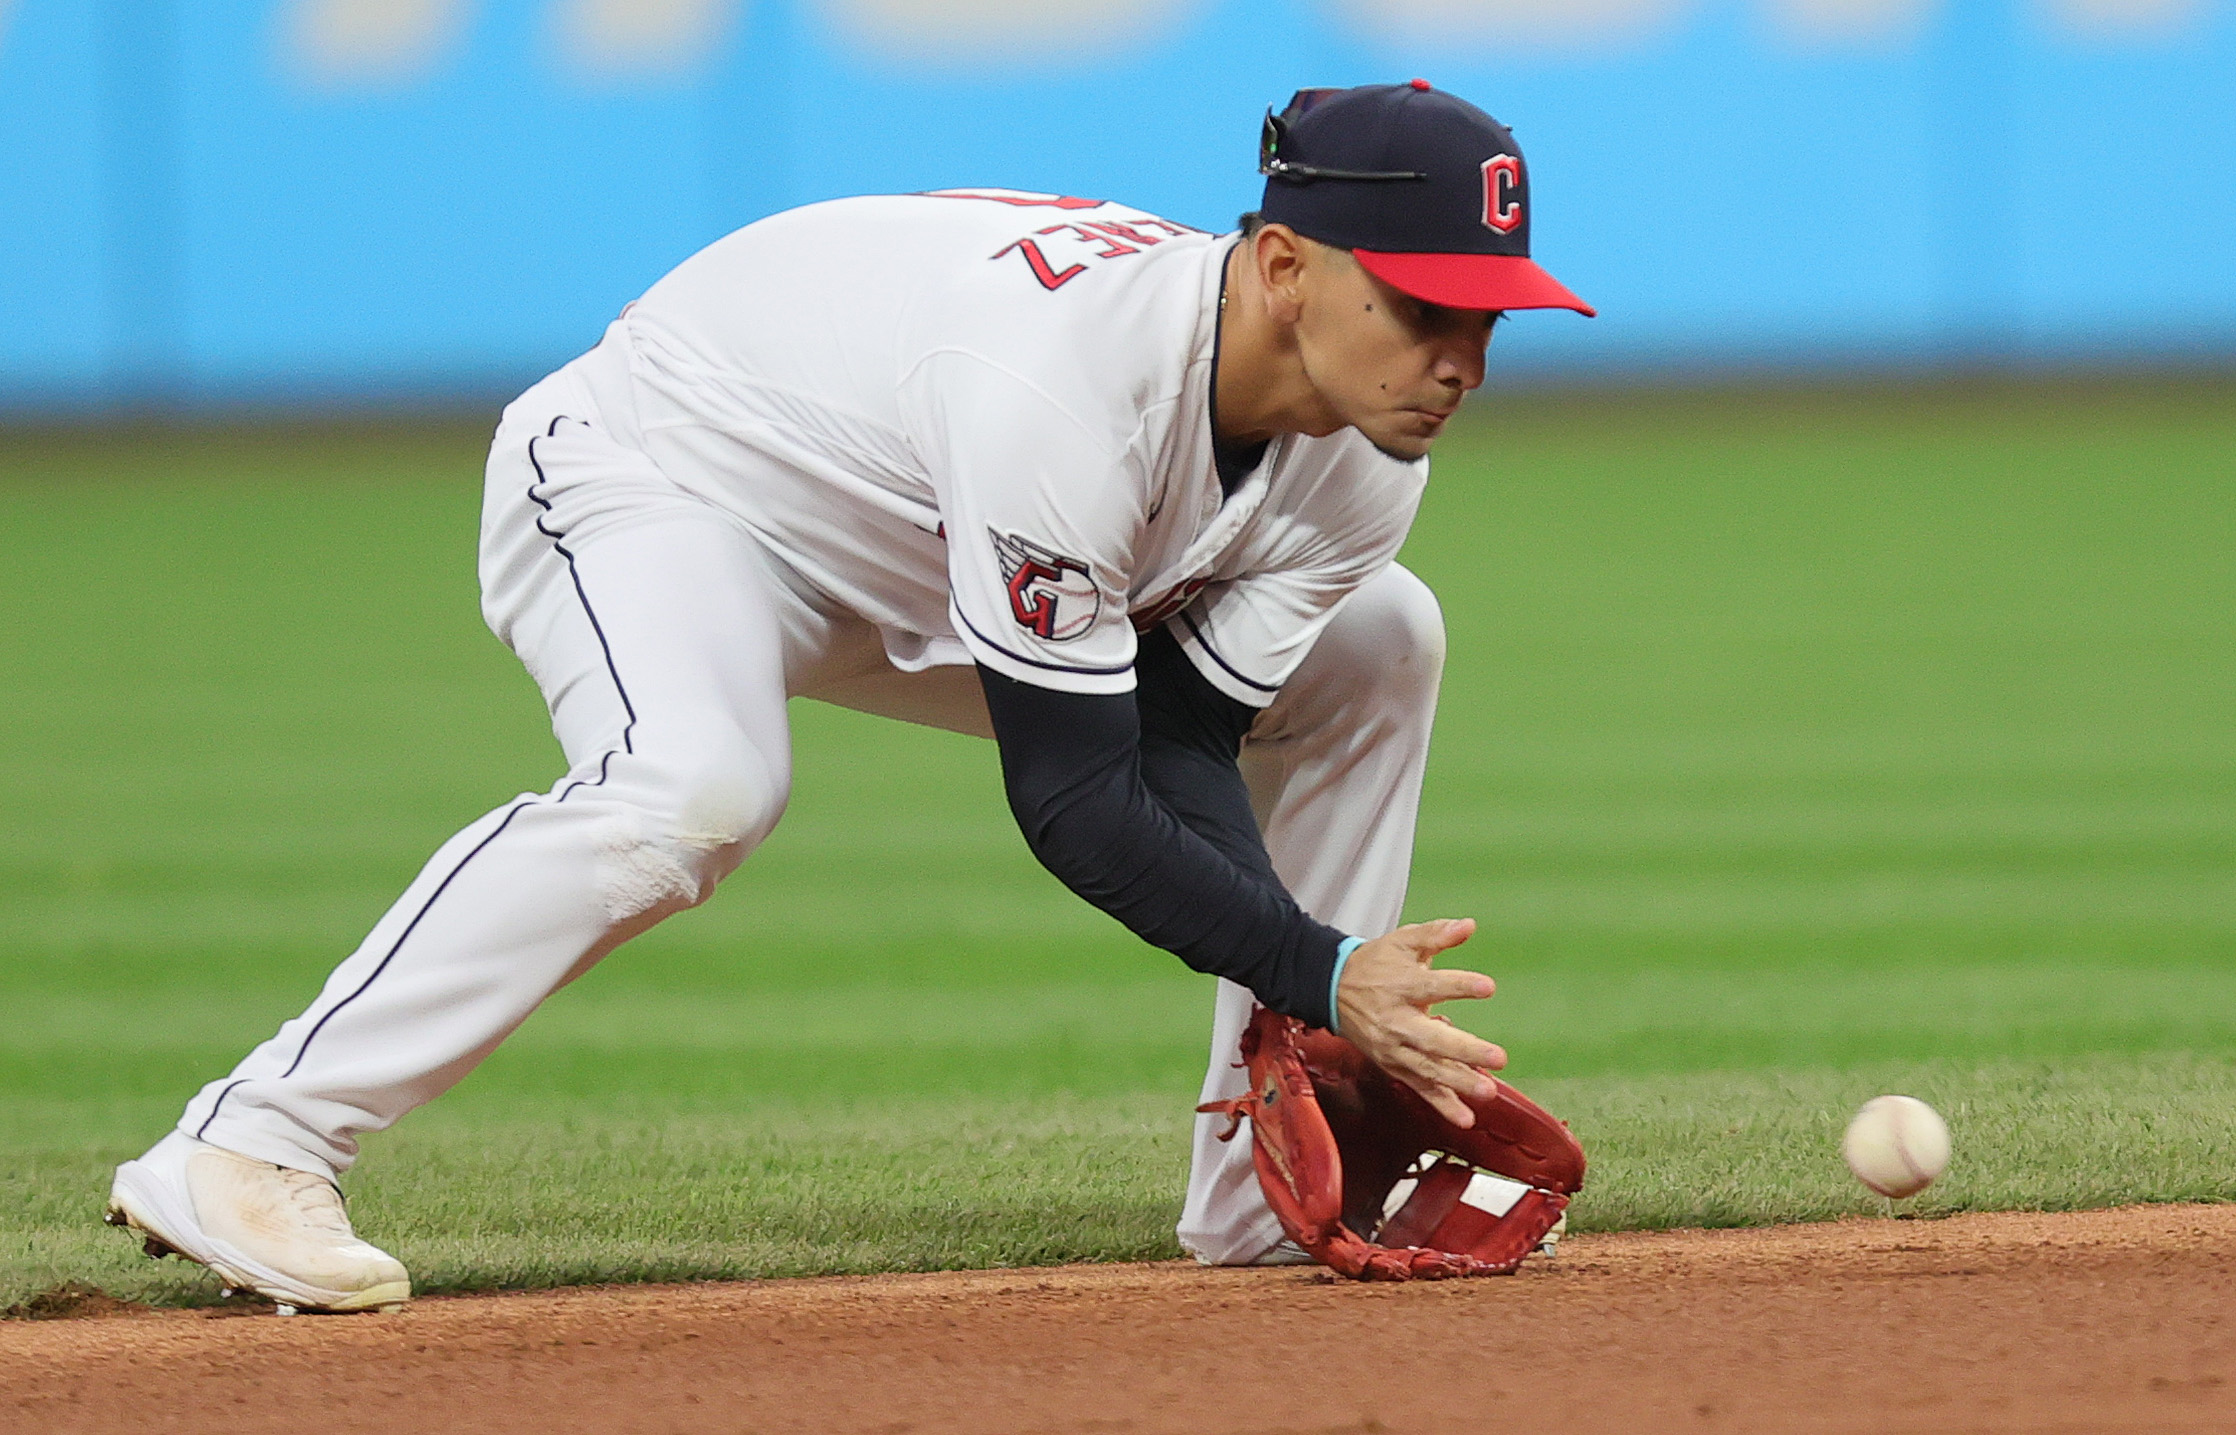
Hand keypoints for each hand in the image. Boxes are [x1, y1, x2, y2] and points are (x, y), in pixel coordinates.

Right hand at [1334, 918, 1505, 1128]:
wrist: (1331, 989)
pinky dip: (1441, 1103)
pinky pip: (1419, 1087)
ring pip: (1427, 1069)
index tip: (1488, 987)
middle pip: (1432, 1039)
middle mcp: (1396, 1021)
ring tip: (1487, 1092)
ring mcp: (1393, 1047)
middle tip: (1497, 1058)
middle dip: (1465, 1050)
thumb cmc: (1374, 964)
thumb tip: (1468, 925)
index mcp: (1400, 986)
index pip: (1432, 986)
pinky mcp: (1393, 1064)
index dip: (1460, 986)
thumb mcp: (1402, 941)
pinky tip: (1464, 1117)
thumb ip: (1436, 934)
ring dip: (1458, 1083)